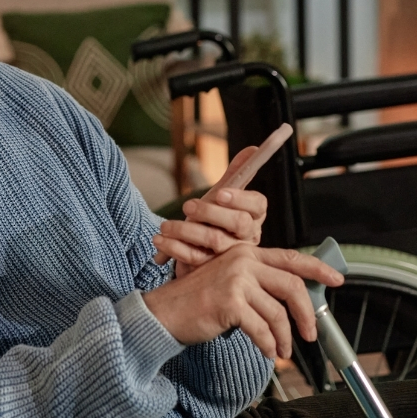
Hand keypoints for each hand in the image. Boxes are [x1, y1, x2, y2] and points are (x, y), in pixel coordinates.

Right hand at [142, 243, 342, 359]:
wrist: (164, 313)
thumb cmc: (197, 302)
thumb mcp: (230, 283)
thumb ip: (258, 285)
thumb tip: (293, 303)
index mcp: (245, 253)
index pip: (290, 258)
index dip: (318, 268)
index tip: (337, 279)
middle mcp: (243, 261)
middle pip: (292, 285)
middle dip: (307, 314)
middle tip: (310, 335)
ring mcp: (236, 280)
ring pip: (278, 313)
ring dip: (285, 337)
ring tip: (282, 351)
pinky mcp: (231, 302)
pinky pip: (262, 329)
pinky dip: (268, 344)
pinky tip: (267, 352)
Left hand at [153, 145, 266, 274]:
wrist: (194, 250)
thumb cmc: (214, 218)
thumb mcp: (223, 195)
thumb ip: (237, 173)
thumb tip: (253, 147)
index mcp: (254, 217)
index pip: (258, 205)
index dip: (240, 198)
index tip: (219, 192)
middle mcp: (247, 238)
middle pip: (238, 223)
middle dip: (211, 211)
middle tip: (188, 206)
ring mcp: (230, 256)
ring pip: (214, 240)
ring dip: (186, 229)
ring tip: (165, 224)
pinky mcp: (211, 270)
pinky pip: (194, 258)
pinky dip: (173, 247)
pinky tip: (159, 239)